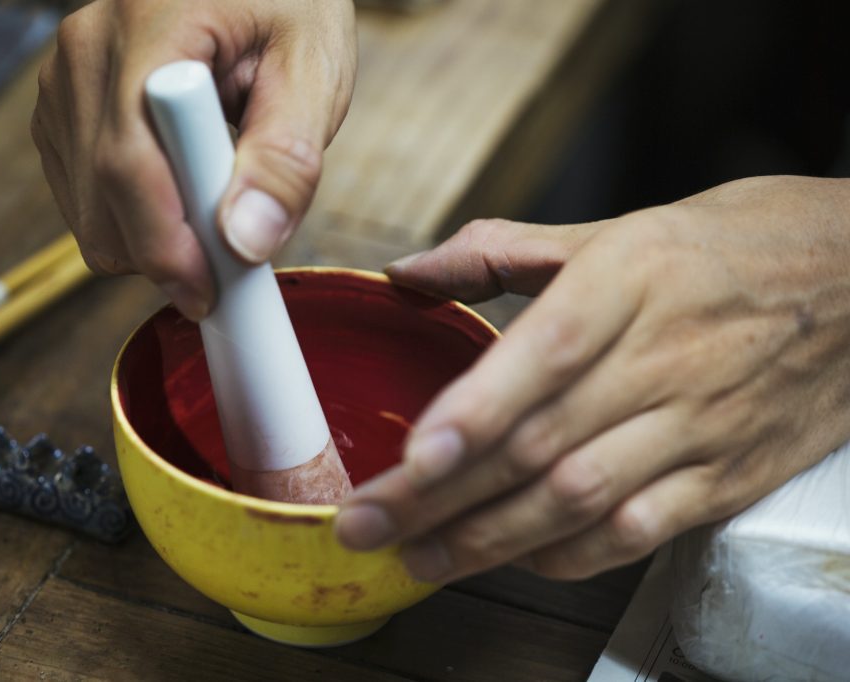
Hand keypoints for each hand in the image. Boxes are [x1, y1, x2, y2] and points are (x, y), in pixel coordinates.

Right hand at [32, 0, 356, 317]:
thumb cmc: (288, 6)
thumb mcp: (315, 70)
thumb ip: (286, 158)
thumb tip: (245, 241)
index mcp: (149, 23)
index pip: (130, 163)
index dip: (168, 243)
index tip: (212, 290)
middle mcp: (86, 48)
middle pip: (100, 196)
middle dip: (165, 253)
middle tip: (231, 263)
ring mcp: (62, 79)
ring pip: (87, 210)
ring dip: (152, 238)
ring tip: (216, 201)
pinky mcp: (60, 110)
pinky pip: (83, 199)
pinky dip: (133, 220)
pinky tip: (181, 188)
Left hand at [335, 176, 849, 581]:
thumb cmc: (734, 245)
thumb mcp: (618, 226)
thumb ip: (502, 251)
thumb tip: (409, 272)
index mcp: (630, 280)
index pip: (543, 354)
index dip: (474, 413)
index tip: (410, 459)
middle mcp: (664, 355)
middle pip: (540, 441)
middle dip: (443, 496)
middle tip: (366, 525)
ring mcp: (700, 422)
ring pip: (581, 497)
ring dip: (492, 538)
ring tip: (421, 559)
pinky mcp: (728, 473)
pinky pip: (641, 529)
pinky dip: (573, 553)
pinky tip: (518, 560)